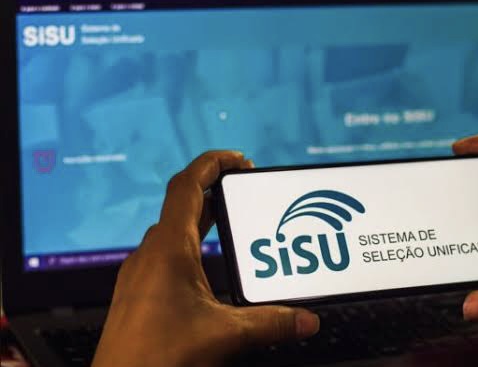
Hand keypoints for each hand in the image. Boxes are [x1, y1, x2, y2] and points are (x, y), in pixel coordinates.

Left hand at [92, 151, 319, 366]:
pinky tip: (210, 267)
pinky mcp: (141, 294)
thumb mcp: (224, 334)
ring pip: (174, 231)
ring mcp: (142, 274)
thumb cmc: (156, 358)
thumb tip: (306, 319)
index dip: (212, 164)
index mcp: (168, 250)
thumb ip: (270, 323)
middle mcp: (150, 255)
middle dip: (215, 191)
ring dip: (203, 219)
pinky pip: (168, 255)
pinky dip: (192, 247)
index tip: (238, 159)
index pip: (187, 186)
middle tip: (243, 188)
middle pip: (182, 205)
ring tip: (233, 221)